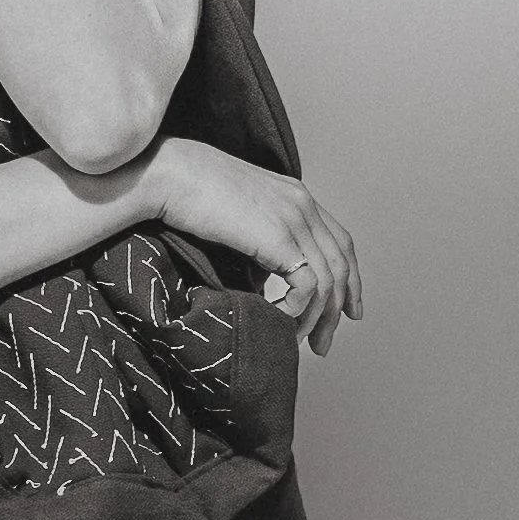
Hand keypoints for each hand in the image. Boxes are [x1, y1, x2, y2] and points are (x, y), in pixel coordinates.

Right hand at [150, 139, 362, 354]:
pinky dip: (296, 309)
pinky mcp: (279, 237)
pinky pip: (307, 285)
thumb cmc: (188, 197)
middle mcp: (303, 204)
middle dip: (336, 310)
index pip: (340, 242)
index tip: (348, 310)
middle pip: (341, 265)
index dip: (350, 279)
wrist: (169, 176)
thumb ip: (259, 249)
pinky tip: (277, 318)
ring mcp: (294, 219)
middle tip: (323, 343)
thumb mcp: (237, 222)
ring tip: (298, 342)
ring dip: (316, 318)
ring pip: (327, 280)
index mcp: (297, 196)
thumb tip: (264, 286)